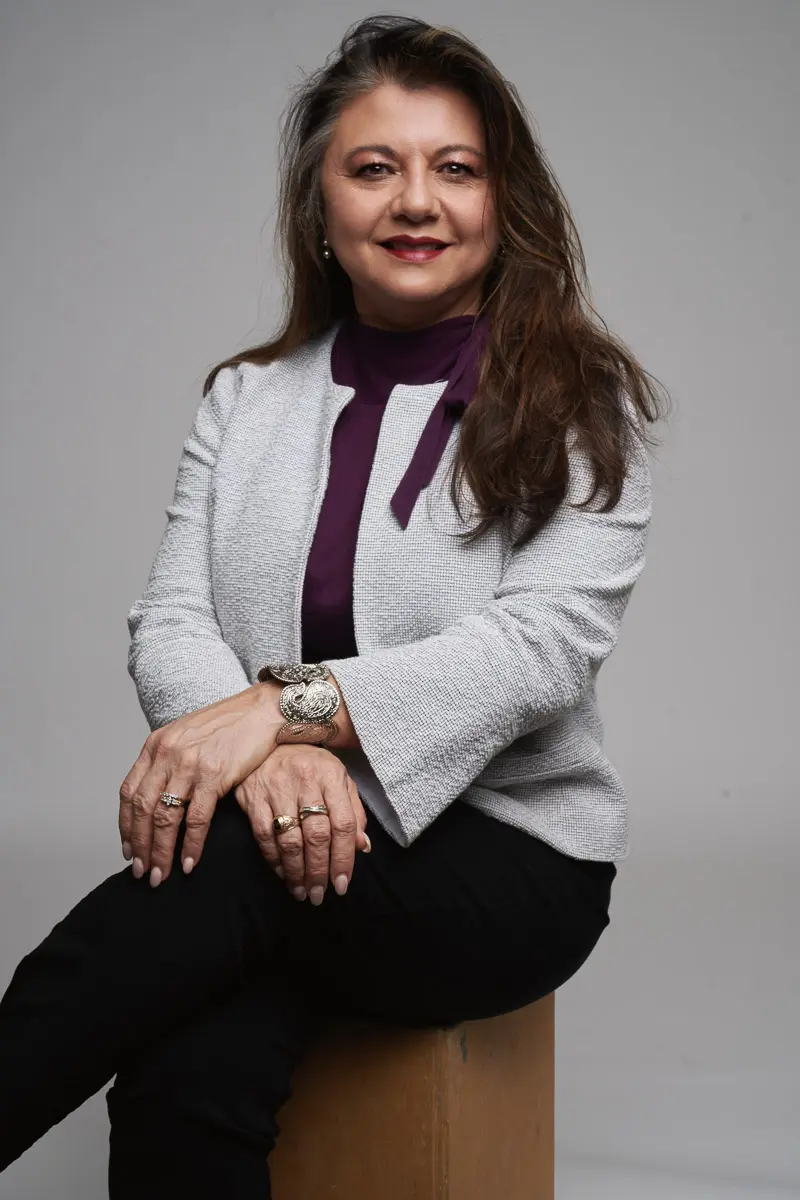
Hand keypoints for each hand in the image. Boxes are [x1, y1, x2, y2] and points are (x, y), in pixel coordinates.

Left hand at [119, 682, 284, 886]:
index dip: (126, 826)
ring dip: (161, 852)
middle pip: (143, 809)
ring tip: (161, 875)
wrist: (261, 710)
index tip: (129, 850)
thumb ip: (169, 759)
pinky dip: (191, 845)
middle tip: (143, 873)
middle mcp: (167, 754)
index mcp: (156, 745)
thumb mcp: (187, 735)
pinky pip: (196, 819)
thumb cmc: (229, 725)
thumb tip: (158, 792)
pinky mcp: (214, 774)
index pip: (129, 793)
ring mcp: (190, 764)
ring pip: (165, 818)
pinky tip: (189, 862)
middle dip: (140, 846)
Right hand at [233, 744, 369, 904]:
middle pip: (317, 835)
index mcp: (331, 776)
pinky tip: (283, 874)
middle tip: (320, 894)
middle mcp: (305, 781)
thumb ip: (353, 811)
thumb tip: (362, 847)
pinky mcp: (253, 797)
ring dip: (296, 872)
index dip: (344, 858)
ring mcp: (277, 789)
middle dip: (320, 871)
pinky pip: (264, 836)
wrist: (270, 739)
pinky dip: (274, 860)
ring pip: (289, 839)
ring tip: (302, 891)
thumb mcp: (338, 778)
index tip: (342, 883)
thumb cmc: (311, 764)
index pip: (343, 824)